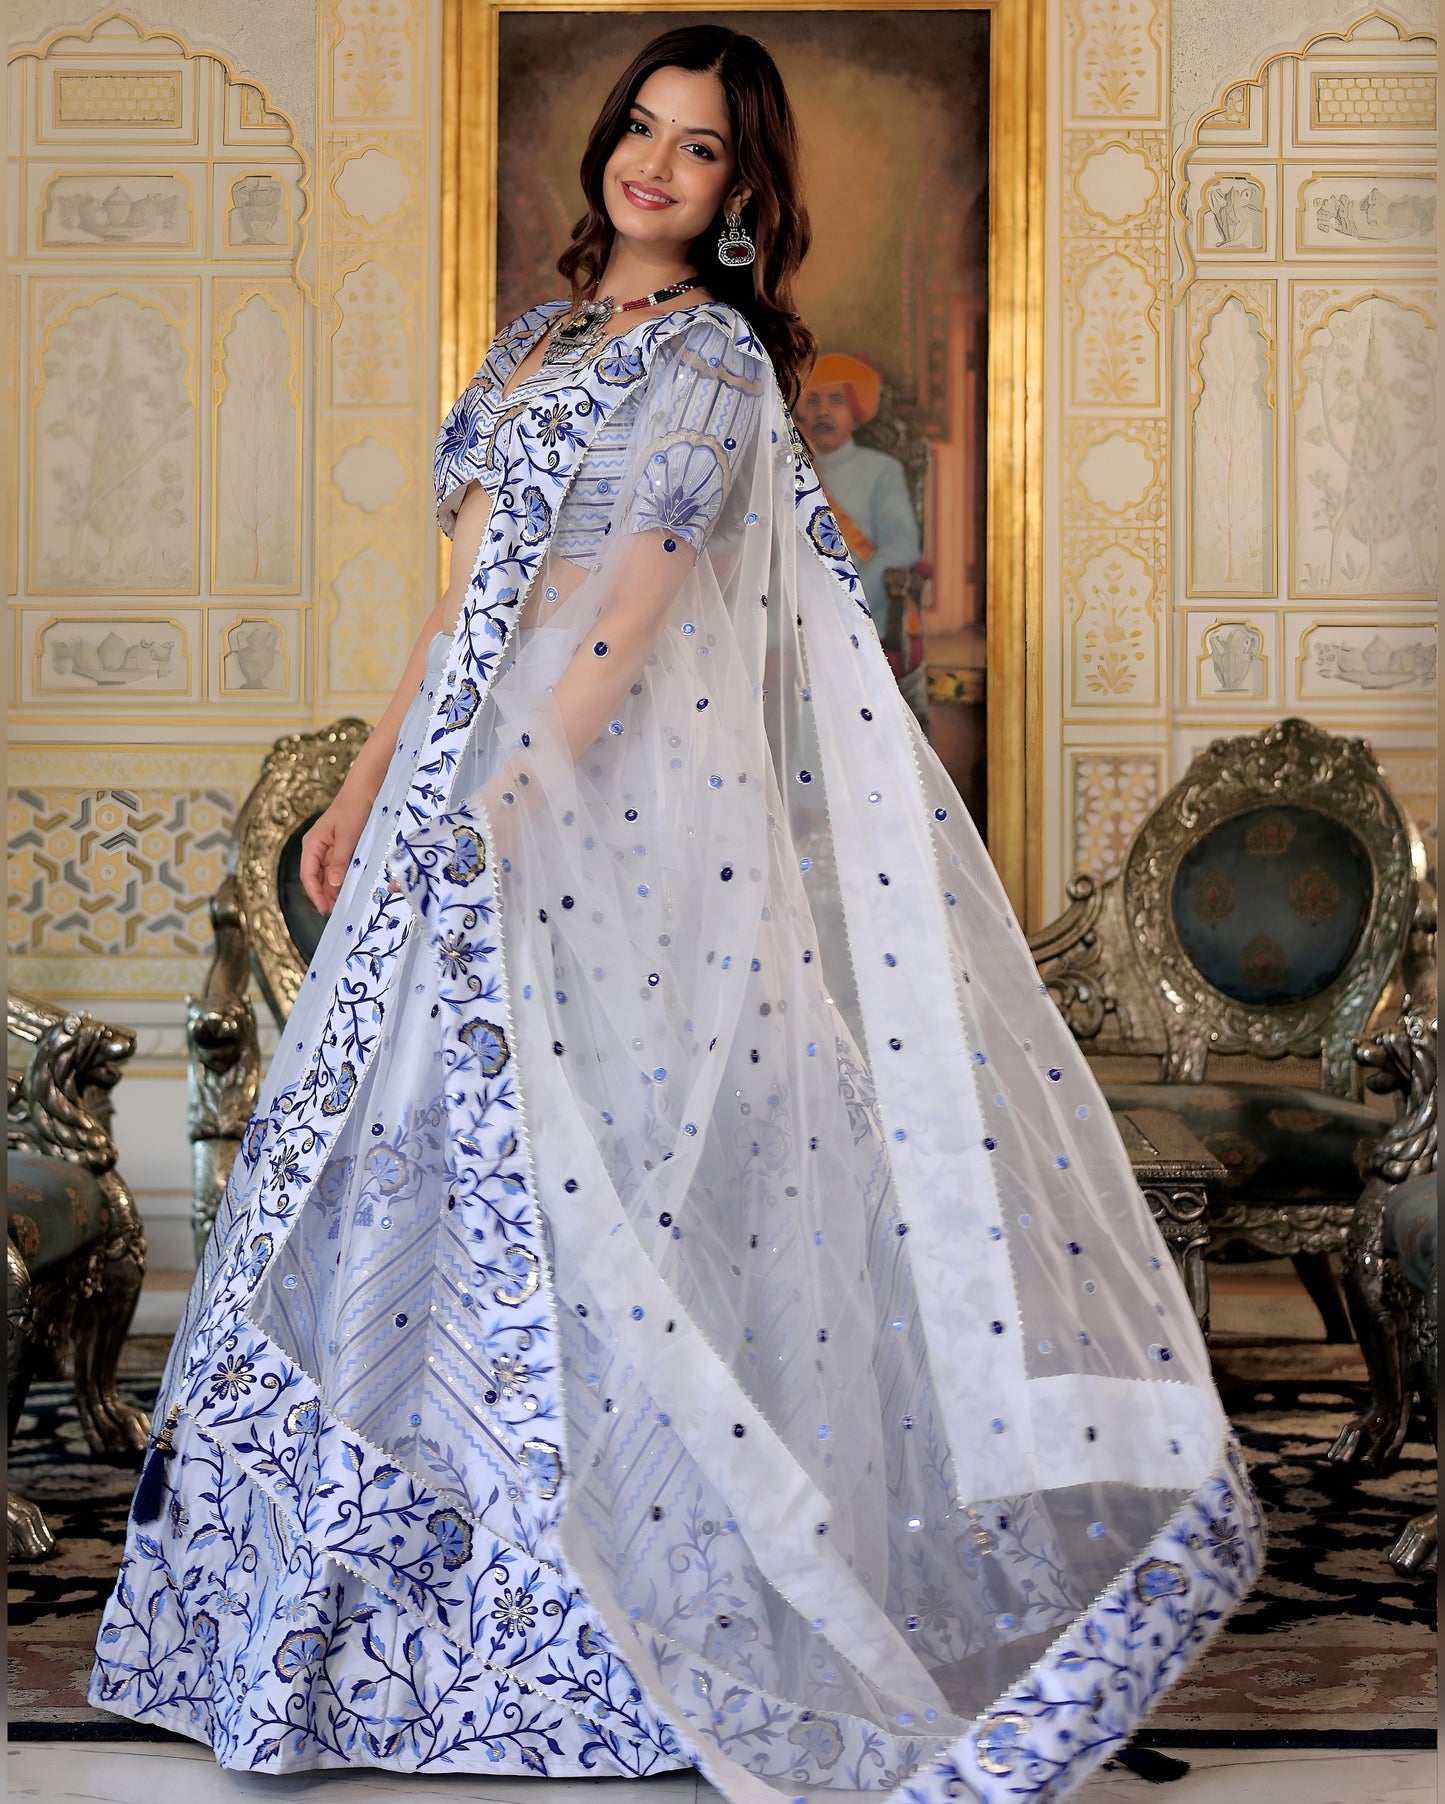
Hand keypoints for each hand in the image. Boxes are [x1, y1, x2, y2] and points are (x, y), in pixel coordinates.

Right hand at [300, 789, 374, 914]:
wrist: (364, 790)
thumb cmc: (354, 810)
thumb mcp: (348, 837)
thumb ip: (339, 861)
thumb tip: (333, 884)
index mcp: (312, 844)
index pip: (308, 875)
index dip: (315, 894)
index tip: (325, 909)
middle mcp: (315, 847)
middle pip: (314, 877)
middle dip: (322, 894)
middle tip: (334, 911)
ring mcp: (326, 847)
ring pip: (324, 874)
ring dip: (330, 889)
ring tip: (340, 904)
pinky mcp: (337, 846)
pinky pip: (334, 867)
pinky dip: (338, 879)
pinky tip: (345, 888)